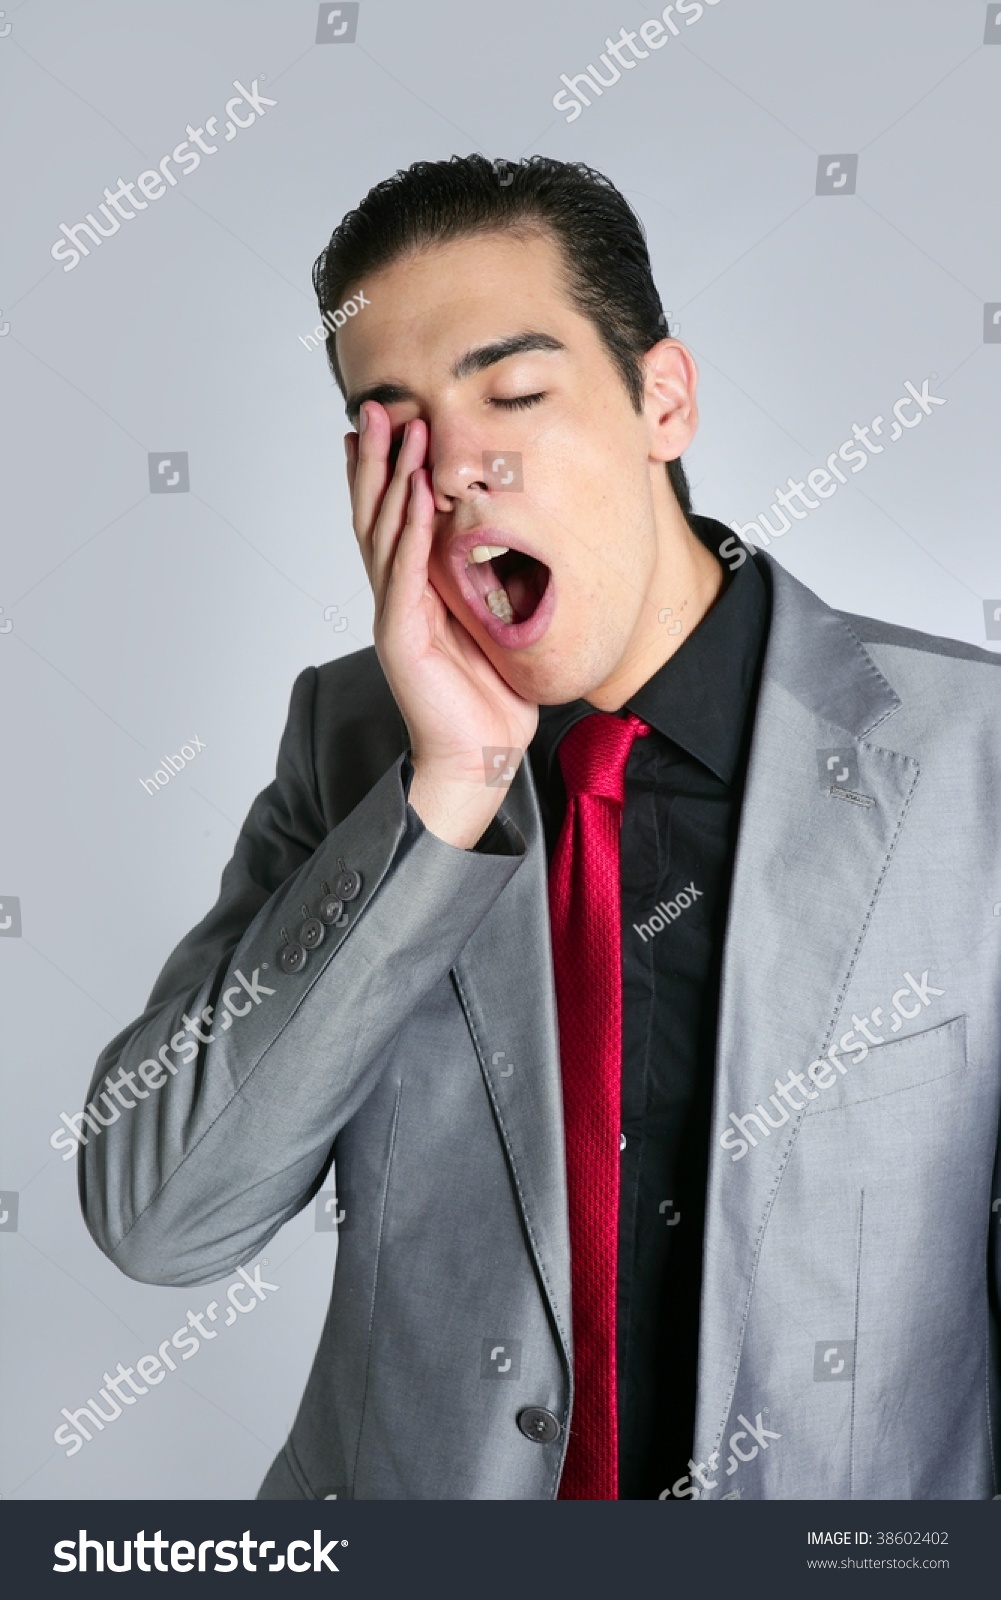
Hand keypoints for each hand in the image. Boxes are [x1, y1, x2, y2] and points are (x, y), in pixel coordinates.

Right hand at [346, 403, 538, 847]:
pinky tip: (410, 494)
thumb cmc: (491, 698)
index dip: (385, 472)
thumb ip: (492, 583)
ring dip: (388, 478)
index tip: (388, 423)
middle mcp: (396, 597)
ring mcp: (394, 614)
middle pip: (374, 514)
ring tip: (393, 430)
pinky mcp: (401, 636)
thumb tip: (515, 542)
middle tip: (375, 406)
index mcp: (415, 592)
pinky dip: (406, 529)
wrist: (479, 758)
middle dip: (373, 458)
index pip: (391, 519)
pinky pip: (402, 572)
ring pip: (382, 532)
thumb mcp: (497, 624)